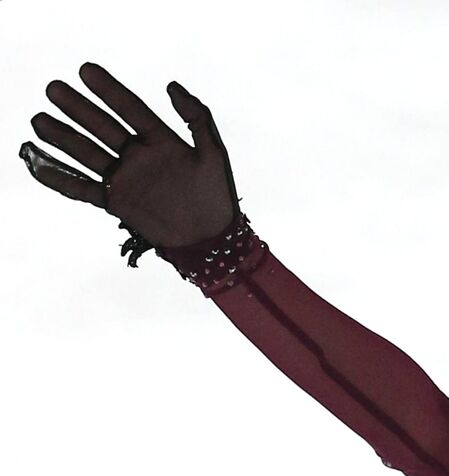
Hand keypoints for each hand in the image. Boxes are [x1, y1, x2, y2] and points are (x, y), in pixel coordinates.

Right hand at [19, 61, 238, 248]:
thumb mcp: (214, 153)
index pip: (130, 109)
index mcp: (161, 141)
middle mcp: (139, 156)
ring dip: (63, 138)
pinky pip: (83, 190)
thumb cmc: (217, 196)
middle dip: (78, 109)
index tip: (85, 70)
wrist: (211, 240)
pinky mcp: (116, 202)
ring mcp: (126, 179)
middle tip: (53, 89)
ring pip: (88, 154)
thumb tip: (172, 85)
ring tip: (39, 121)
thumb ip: (197, 118)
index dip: (109, 90)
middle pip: (103, 128)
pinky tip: (39, 164)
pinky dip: (60, 179)